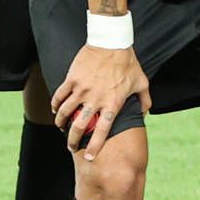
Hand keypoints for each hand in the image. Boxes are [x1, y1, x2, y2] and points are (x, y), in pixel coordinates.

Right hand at [52, 44, 150, 159]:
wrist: (111, 42)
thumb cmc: (128, 63)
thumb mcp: (141, 82)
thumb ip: (144, 100)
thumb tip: (144, 113)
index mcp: (113, 103)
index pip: (103, 130)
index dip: (95, 146)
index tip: (90, 157)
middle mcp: (96, 99)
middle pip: (80, 126)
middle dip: (72, 140)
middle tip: (71, 146)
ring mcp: (82, 89)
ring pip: (65, 112)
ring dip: (60, 123)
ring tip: (61, 127)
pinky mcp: (72, 79)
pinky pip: (59, 96)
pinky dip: (55, 105)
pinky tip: (54, 109)